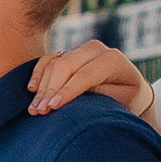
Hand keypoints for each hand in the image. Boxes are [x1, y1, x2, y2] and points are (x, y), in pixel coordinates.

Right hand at [28, 38, 149, 116]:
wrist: (129, 91)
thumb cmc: (125, 102)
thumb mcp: (118, 103)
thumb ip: (97, 99)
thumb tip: (69, 104)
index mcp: (112, 59)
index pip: (85, 74)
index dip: (67, 91)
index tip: (52, 108)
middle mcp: (95, 49)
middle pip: (66, 66)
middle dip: (50, 90)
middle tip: (39, 111)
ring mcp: (80, 49)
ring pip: (54, 63)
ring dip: (41, 86)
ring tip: (34, 109)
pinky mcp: (68, 53)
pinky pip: (48, 59)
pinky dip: (38, 73)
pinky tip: (32, 89)